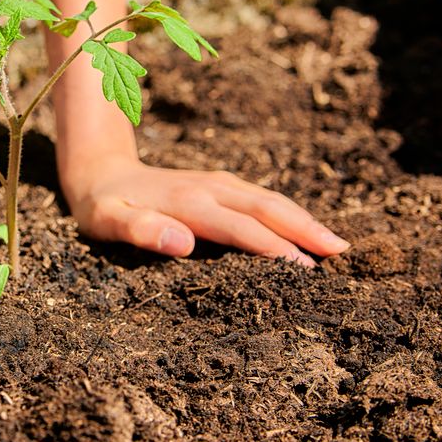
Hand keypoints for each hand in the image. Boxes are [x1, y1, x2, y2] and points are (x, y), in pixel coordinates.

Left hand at [60, 155, 348, 266]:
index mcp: (188, 202)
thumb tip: (182, 242)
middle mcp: (210, 189)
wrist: (98, 172)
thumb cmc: (102, 207)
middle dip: (305, 229)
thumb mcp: (107, 223)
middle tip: (342, 254)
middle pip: (266, 207)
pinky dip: (288, 212)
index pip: (240, 228)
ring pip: (268, 200)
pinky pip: (260, 198)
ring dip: (303, 220)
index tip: (306, 269)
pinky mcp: (218, 186)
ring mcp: (217, 184)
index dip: (273, 247)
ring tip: (336, 245)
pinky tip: (302, 228)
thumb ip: (141, 230)